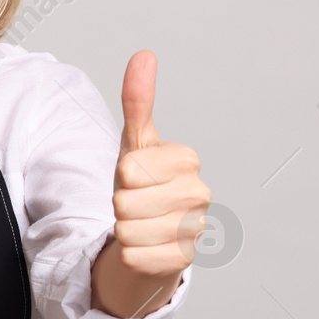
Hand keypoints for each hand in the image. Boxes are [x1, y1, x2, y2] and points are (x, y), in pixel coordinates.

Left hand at [111, 50, 210, 280]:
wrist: (150, 236)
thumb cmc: (142, 186)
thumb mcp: (135, 143)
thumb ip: (138, 100)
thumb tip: (144, 55)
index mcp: (188, 161)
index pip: (128, 168)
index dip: (121, 176)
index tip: (136, 178)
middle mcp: (199, 195)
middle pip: (124, 200)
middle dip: (119, 204)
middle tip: (136, 204)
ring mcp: (195, 231)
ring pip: (127, 230)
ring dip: (123, 230)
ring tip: (140, 224)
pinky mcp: (182, 264)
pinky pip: (132, 257)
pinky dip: (129, 255)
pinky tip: (146, 247)